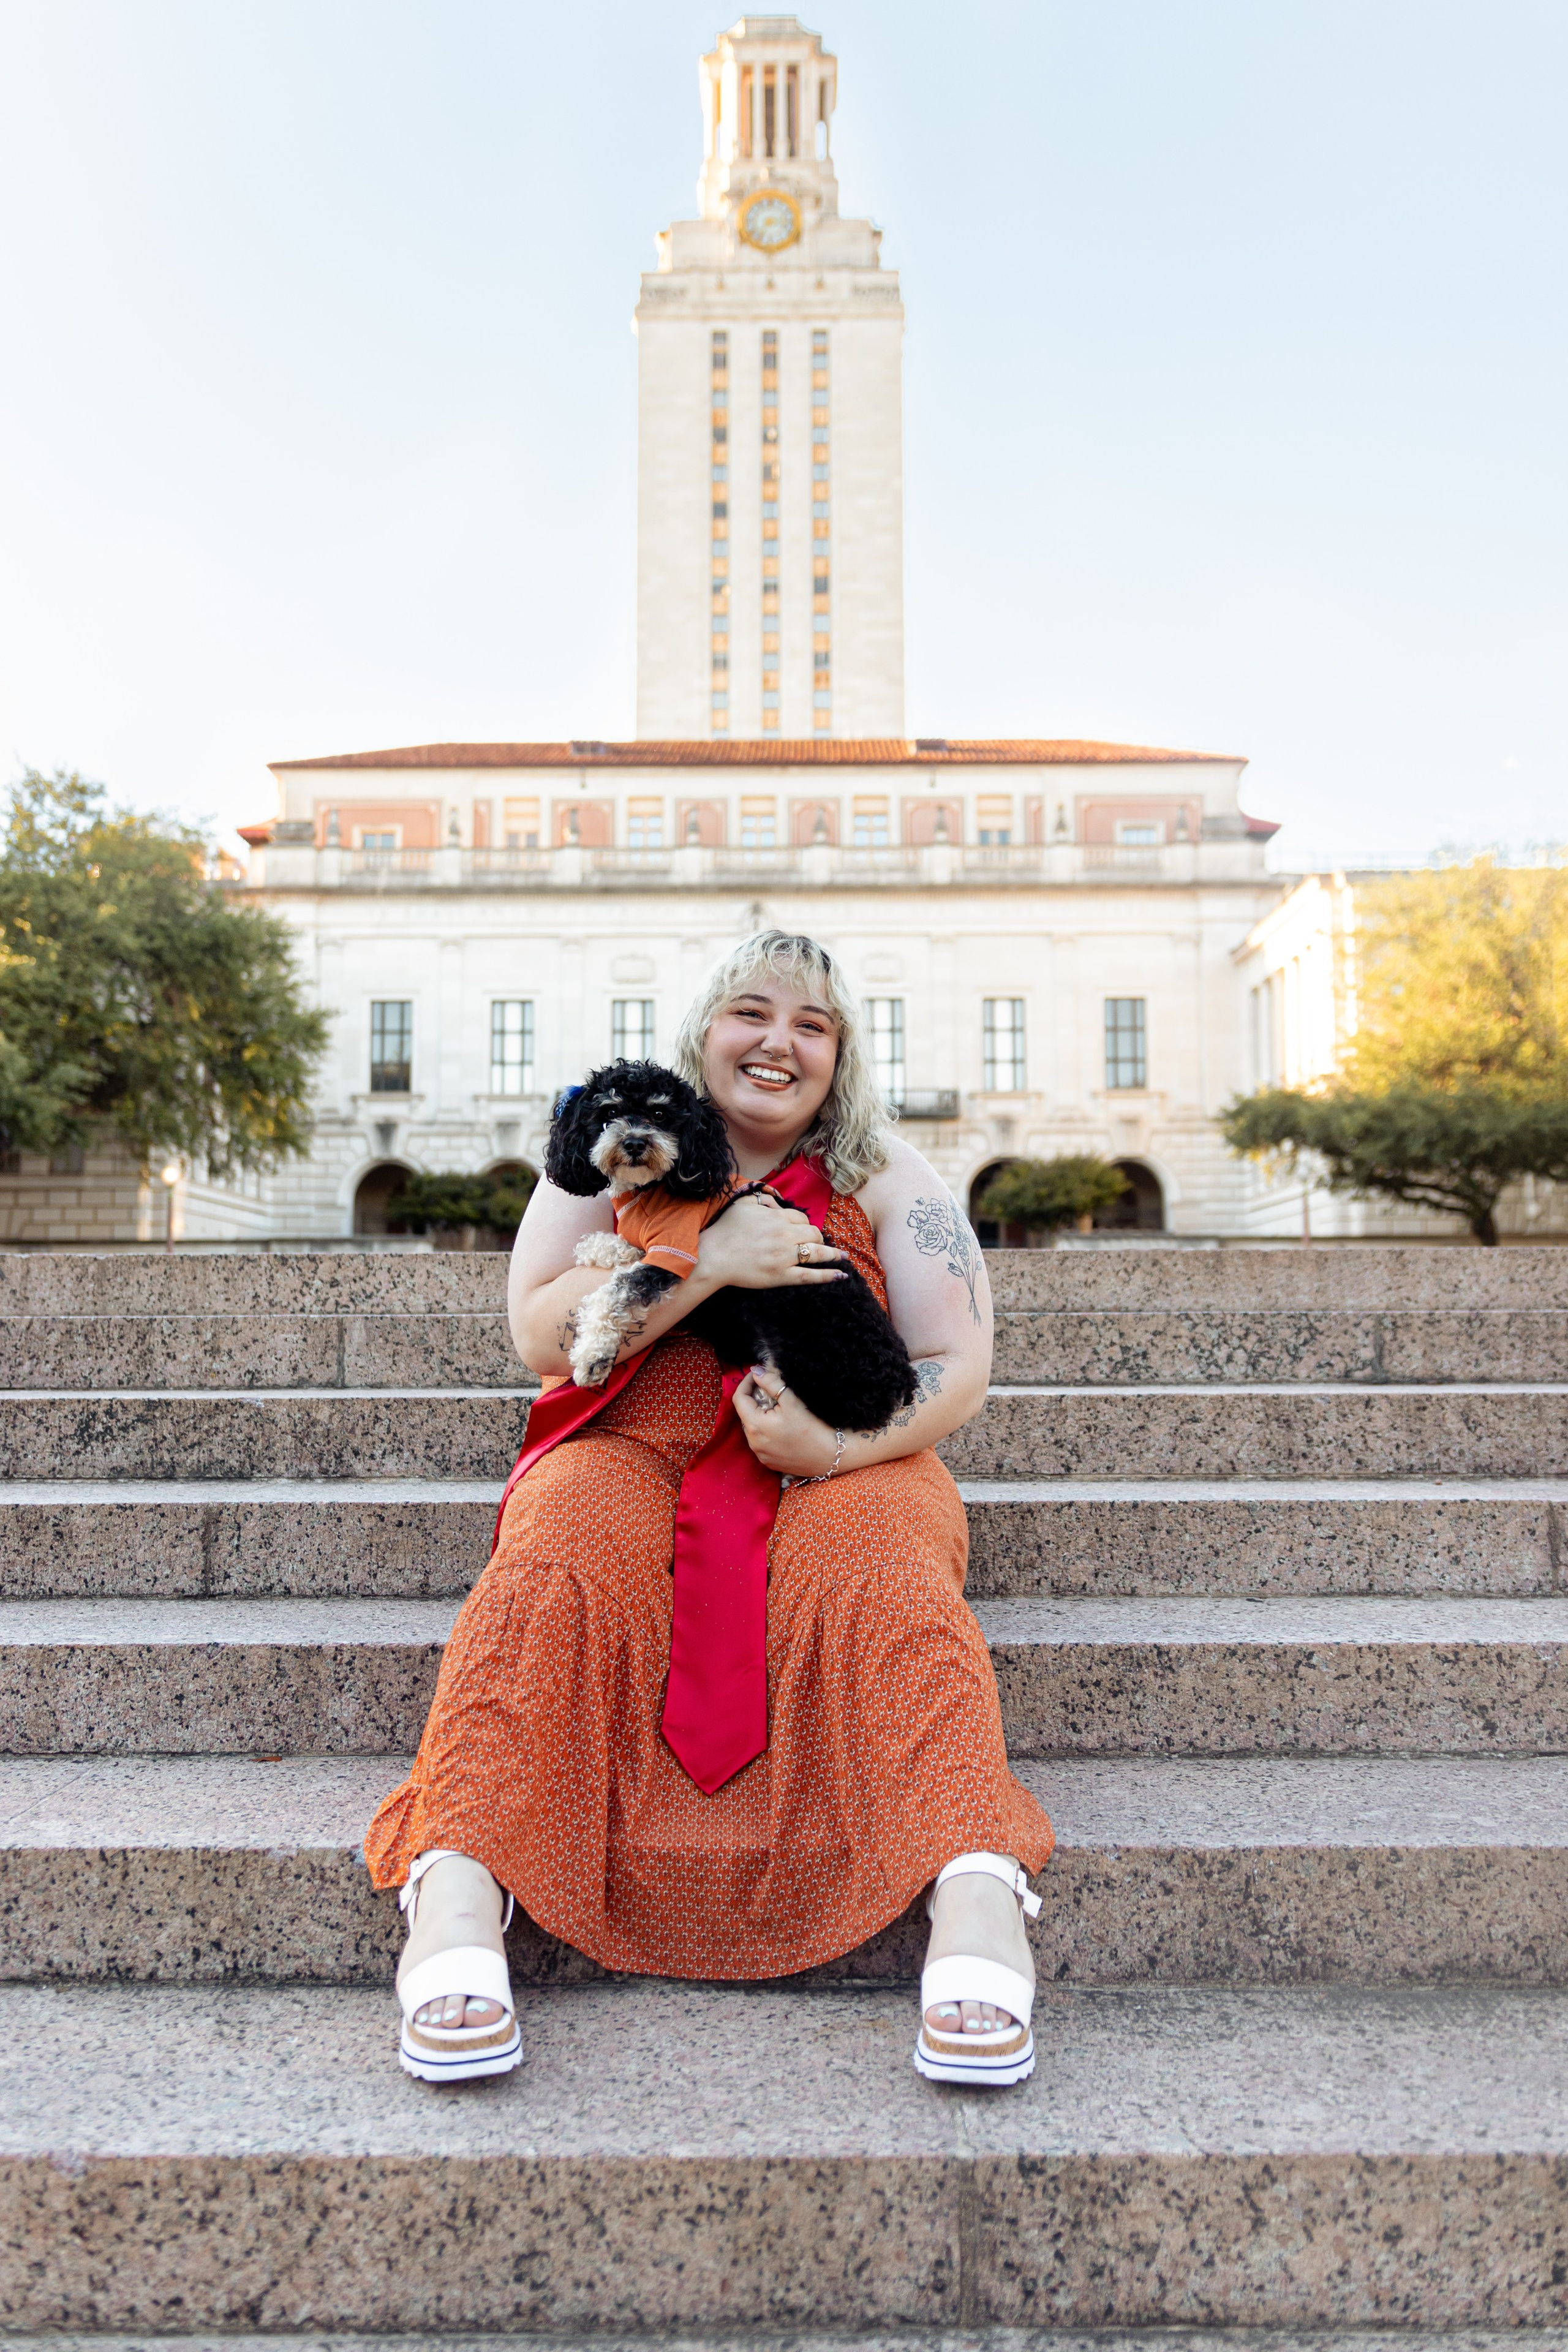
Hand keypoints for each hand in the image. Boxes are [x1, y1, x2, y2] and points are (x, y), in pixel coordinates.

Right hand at [694, 1190, 846, 1293]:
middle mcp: (785, 1235)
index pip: (802, 1218)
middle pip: (813, 1233)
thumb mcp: (743, 1204)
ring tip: (844, 1257)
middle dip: (818, 1238)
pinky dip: (828, 1275)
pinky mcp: (781, 1275)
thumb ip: (762, 1199)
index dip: (804, 1224)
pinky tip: (841, 1275)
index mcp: (777, 1217)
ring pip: (817, 1253)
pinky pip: (810, 1276)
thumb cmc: (725, 1230)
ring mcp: (784, 1256)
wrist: (712, 1256)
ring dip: (834, 1254)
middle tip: (820, 1243)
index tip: (804, 1230)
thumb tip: (776, 1201)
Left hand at [733, 1365, 841, 1477]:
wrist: (831, 1457)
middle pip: (745, 1414)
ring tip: (776, 1408)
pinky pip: (761, 1442)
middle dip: (753, 1399)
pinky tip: (780, 1427)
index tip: (757, 1374)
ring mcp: (760, 1455)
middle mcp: (753, 1443)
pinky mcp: (769, 1462)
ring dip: (759, 1415)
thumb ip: (771, 1383)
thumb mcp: (791, 1401)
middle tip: (769, 1389)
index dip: (746, 1382)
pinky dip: (765, 1431)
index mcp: (755, 1426)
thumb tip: (756, 1371)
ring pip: (752, 1429)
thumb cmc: (812, 1428)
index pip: (739, 1399)